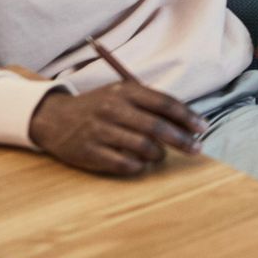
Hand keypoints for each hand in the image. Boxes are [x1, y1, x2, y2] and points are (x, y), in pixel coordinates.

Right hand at [29, 80, 205, 175]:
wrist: (54, 118)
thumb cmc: (99, 106)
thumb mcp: (122, 93)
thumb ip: (150, 103)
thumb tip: (186, 121)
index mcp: (124, 91)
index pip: (165, 103)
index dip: (187, 116)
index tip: (203, 128)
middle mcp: (112, 109)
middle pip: (157, 127)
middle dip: (182, 139)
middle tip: (197, 148)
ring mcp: (99, 131)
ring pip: (143, 147)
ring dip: (160, 154)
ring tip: (161, 155)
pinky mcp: (89, 153)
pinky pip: (124, 163)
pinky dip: (140, 165)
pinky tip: (143, 163)